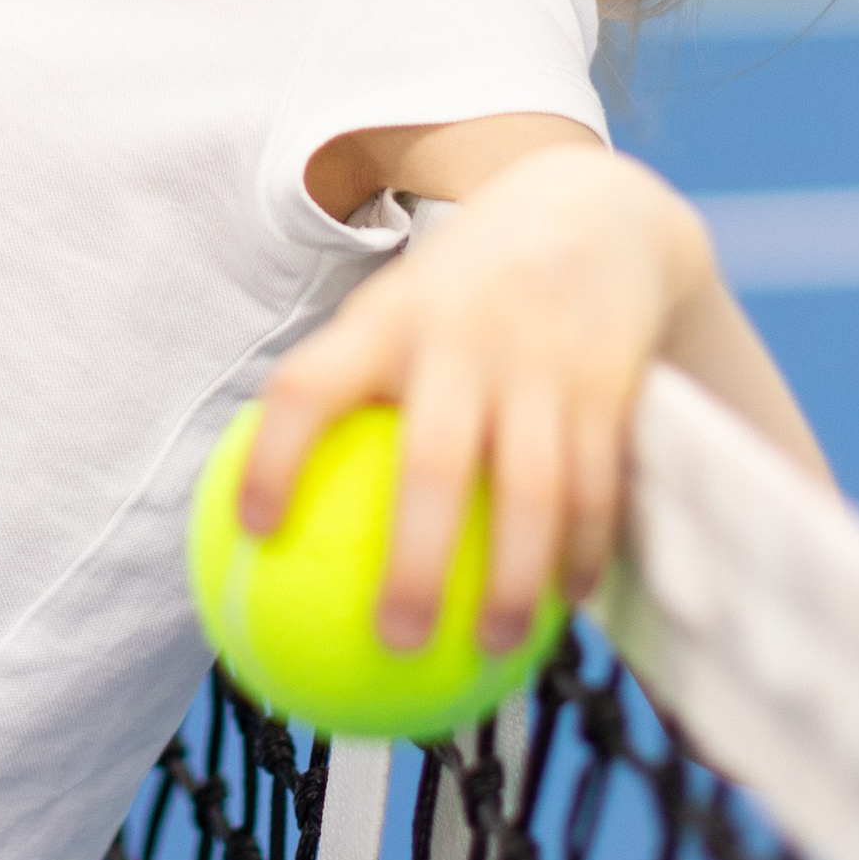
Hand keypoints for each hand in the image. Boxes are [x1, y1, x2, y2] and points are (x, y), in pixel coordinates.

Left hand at [236, 148, 716, 655]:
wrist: (592, 210)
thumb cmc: (462, 290)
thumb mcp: (397, 308)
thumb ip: (346, 391)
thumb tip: (266, 519)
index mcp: (387, 319)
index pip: (309, 386)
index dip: (275, 458)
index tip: (252, 534)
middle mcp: (460, 336)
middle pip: (432, 464)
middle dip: (414, 560)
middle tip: (392, 640)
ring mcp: (538, 360)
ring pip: (532, 491)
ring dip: (514, 581)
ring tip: (489, 649)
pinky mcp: (606, 382)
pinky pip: (597, 487)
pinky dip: (584, 550)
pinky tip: (568, 602)